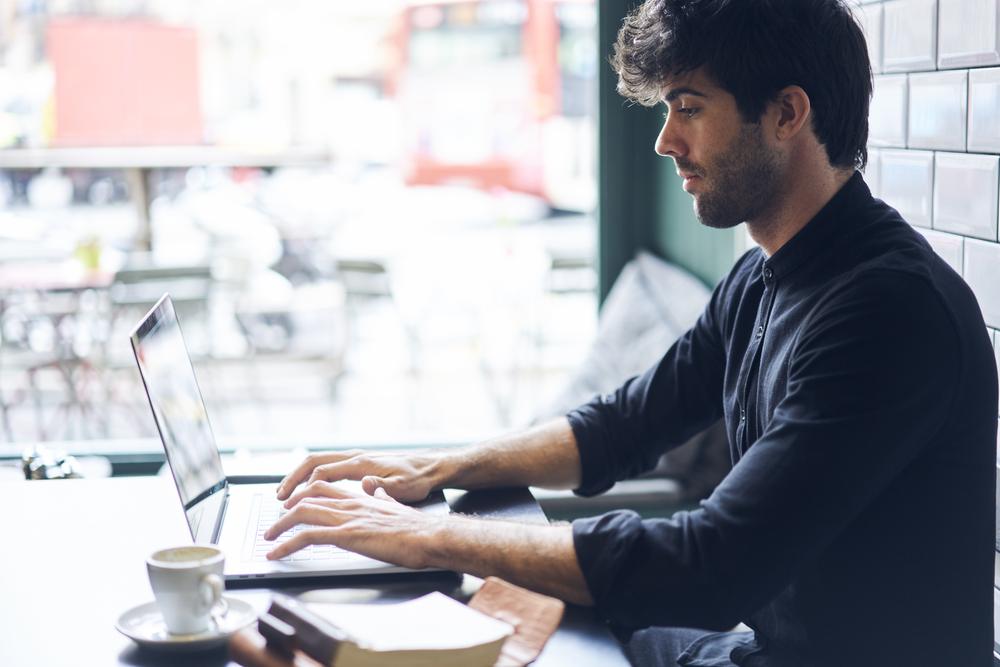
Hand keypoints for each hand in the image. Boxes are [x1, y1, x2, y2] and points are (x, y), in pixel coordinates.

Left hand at [264, 483, 438, 567]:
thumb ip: (381, 497)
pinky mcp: (346, 535)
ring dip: (279, 527)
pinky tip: (277, 554)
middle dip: (285, 510)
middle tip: (274, 524)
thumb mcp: (395, 505)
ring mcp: (347, 517)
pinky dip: (286, 545)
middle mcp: (350, 502)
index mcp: (360, 497)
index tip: (291, 506)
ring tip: (268, 539)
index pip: (322, 487)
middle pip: (307, 497)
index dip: (302, 494)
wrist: (429, 535)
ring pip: (302, 513)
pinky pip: (308, 536)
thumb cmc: (417, 527)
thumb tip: (377, 492)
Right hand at [276, 450, 444, 503]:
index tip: (290, 503)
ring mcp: (356, 459)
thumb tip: (365, 485)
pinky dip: (312, 476)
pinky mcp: (359, 464)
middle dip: (293, 478)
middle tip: (278, 496)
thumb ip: (383, 488)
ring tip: (286, 493)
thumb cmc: (419, 479)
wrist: (432, 467)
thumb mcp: (404, 487)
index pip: (323, 472)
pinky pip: (328, 466)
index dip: (304, 488)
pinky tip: (308, 488)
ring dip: (300, 476)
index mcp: (362, 464)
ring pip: (318, 462)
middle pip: (314, 462)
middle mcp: (356, 457)